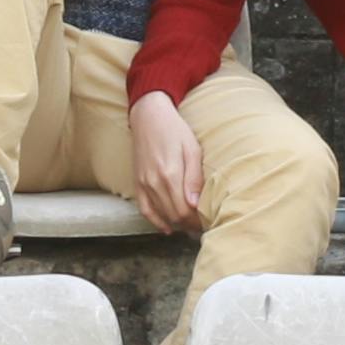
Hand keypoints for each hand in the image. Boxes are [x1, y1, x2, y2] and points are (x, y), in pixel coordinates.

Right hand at [126, 92, 204, 229]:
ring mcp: (143, 183)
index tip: (207, 220)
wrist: (149, 117)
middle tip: (202, 224)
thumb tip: (195, 204)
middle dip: (189, 224)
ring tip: (190, 225)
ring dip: (176, 223)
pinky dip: (155, 221)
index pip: (184, 210)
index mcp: (170, 175)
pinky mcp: (137, 182)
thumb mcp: (192, 149)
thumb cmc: (175, 130)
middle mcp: (154, 182)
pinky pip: (144, 209)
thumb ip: (193, 178)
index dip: (196, 220)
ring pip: (160, 214)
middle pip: (173, 215)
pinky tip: (167, 227)